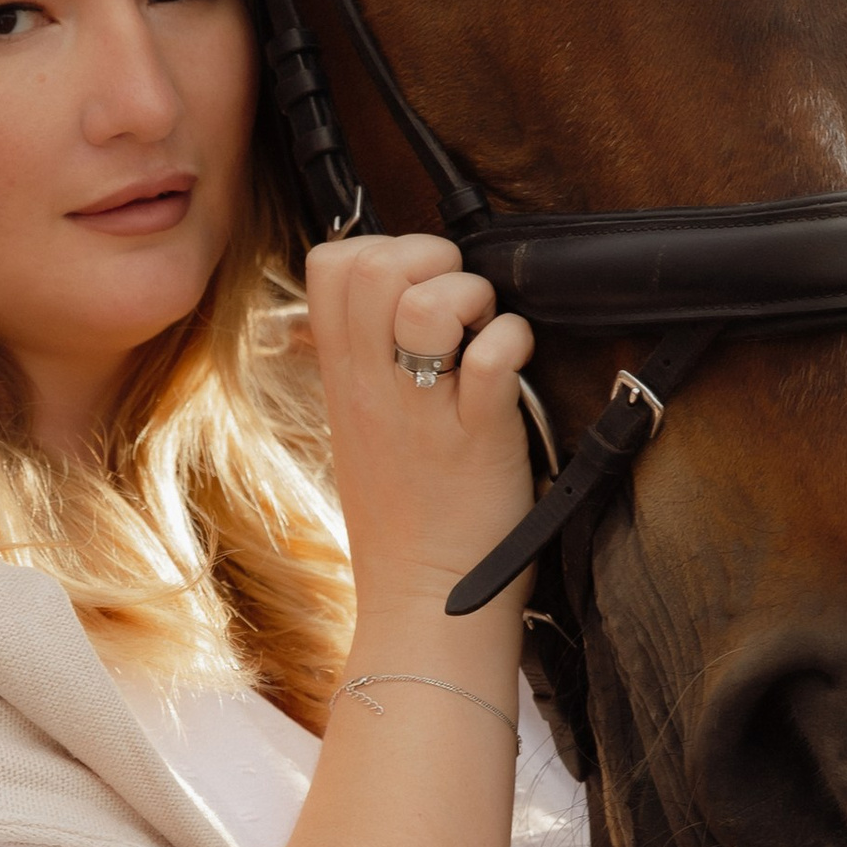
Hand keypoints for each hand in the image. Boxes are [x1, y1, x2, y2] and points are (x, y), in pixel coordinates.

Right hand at [305, 232, 536, 616]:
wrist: (424, 599)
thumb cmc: (405, 515)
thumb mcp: (358, 429)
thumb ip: (363, 363)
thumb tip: (385, 305)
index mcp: (342, 377)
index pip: (331, 264)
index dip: (381, 248)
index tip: (417, 283)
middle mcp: (373, 386)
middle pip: (376, 265)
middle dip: (430, 258)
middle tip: (459, 301)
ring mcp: (422, 411)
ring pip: (428, 303)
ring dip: (471, 295)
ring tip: (485, 329)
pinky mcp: (477, 437)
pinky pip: (490, 358)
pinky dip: (513, 342)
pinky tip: (514, 364)